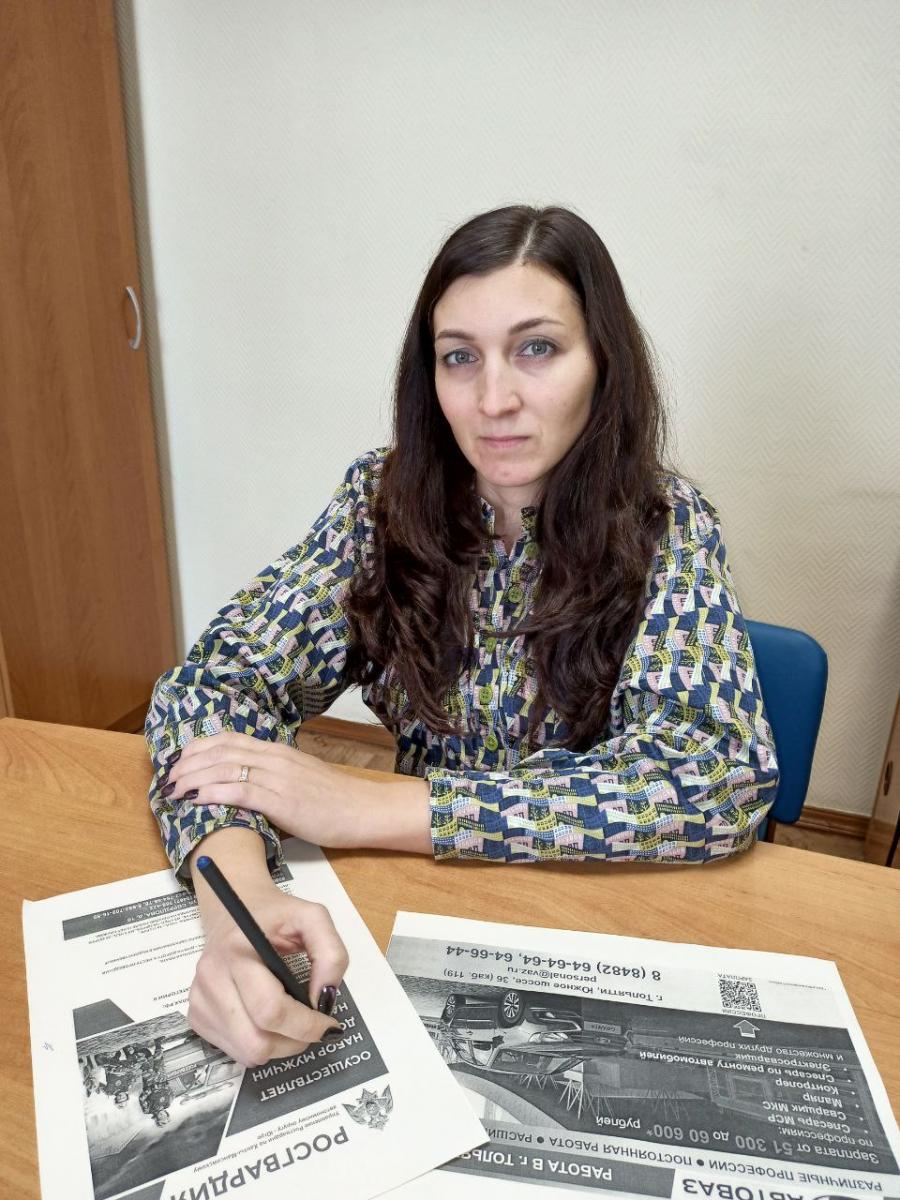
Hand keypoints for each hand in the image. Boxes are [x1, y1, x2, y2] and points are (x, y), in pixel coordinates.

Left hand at [166, 731, 432, 851]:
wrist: (361, 809)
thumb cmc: (333, 799)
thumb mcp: (300, 777)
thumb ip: (274, 775)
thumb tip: (248, 783)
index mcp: (277, 750)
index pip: (229, 739)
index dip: (199, 748)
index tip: (181, 760)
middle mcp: (273, 758)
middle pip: (220, 751)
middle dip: (189, 762)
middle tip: (169, 777)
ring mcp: (276, 777)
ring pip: (224, 768)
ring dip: (194, 778)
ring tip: (175, 789)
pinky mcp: (280, 800)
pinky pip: (239, 791)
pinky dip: (213, 792)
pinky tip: (197, 799)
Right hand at [189, 838, 348, 1066]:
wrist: (233, 907)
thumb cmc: (275, 915)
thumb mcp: (312, 917)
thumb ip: (330, 953)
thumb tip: (325, 998)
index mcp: (238, 949)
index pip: (271, 1009)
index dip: (307, 1026)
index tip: (330, 1023)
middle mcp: (212, 977)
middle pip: (257, 1041)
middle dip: (295, 1042)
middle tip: (313, 1026)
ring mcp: (200, 999)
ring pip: (247, 1053)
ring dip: (279, 1047)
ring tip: (292, 1021)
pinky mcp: (195, 1014)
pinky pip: (234, 1050)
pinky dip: (259, 1044)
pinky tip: (267, 1019)